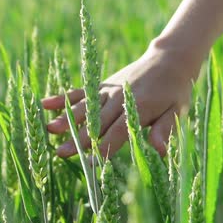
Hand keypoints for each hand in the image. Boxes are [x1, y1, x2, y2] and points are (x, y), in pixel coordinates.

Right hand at [42, 43, 200, 157]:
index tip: (88, 163)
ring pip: (84, 107)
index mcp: (137, 109)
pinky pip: (80, 91)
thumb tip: (160, 151)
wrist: (170, 60)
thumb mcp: (177, 112)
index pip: (117, 133)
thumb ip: (165, 131)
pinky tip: (45, 104)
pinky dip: (63, 97)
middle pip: (95, 123)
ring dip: (65, 118)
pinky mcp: (102, 84)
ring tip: (48, 129)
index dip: (103, 148)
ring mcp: (107, 90)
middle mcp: (119, 99)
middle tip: (60, 152)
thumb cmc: (175, 92)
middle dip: (77, 139)